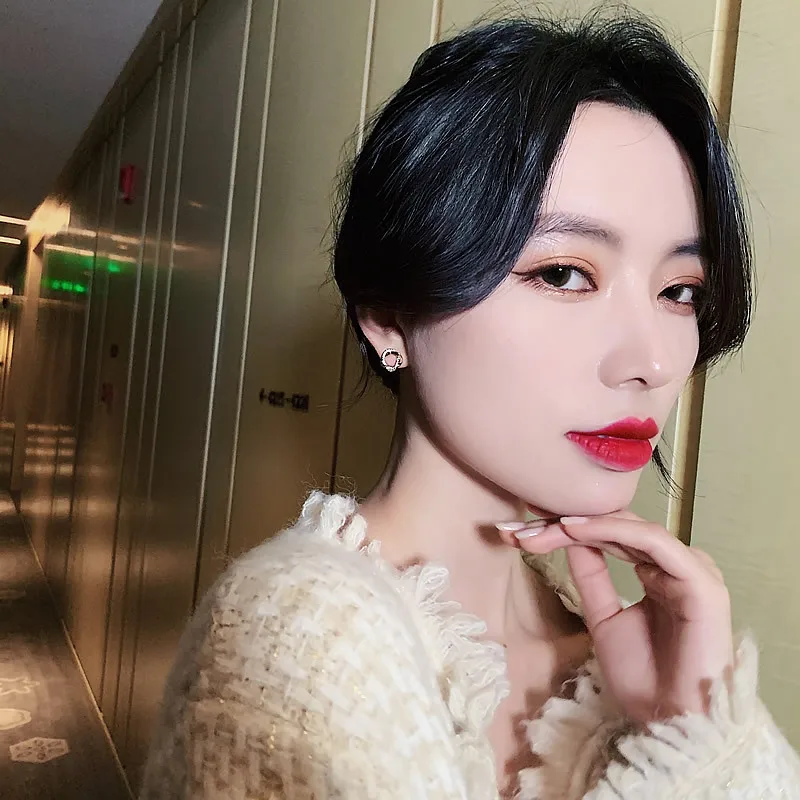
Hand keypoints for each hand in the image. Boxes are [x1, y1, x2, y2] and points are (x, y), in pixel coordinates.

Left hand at [501, 511, 733, 722]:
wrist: (669, 724)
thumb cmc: (643, 679)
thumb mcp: (604, 618)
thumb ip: (592, 576)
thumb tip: (568, 536)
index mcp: (661, 572)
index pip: (612, 536)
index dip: (567, 529)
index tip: (522, 531)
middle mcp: (678, 564)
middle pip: (618, 528)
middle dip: (567, 524)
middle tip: (521, 527)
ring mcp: (692, 570)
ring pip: (632, 528)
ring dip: (584, 523)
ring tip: (544, 525)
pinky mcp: (700, 579)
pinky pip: (652, 542)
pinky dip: (611, 530)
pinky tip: (573, 530)